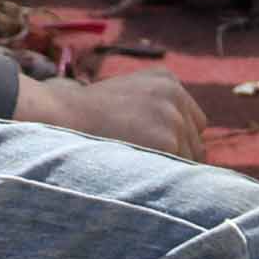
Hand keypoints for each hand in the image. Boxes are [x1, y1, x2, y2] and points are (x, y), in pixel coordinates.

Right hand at [13, 67, 207, 160]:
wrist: (63, 118)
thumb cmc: (88, 115)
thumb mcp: (128, 95)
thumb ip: (156, 109)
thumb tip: (186, 146)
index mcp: (166, 80)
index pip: (193, 122)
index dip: (175, 140)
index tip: (152, 152)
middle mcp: (175, 95)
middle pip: (195, 140)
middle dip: (176, 154)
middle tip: (144, 164)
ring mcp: (174, 117)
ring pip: (191, 158)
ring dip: (170, 168)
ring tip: (139, 170)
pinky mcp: (169, 141)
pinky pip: (179, 171)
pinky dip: (164, 178)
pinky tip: (142, 176)